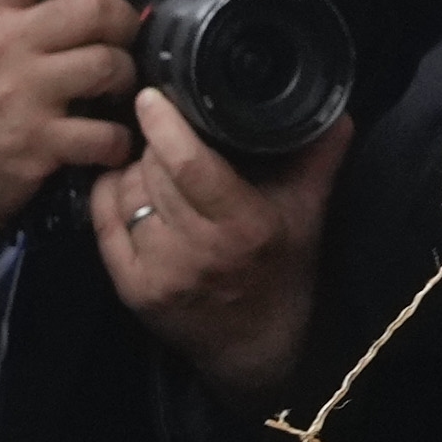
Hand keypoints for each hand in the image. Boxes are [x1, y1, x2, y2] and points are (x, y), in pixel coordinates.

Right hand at [0, 0, 151, 244]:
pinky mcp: (37, 144)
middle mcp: (2, 47)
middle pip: (94, 8)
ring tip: (118, 88)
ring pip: (108, 65)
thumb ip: (20, 9)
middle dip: (123, 22)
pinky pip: (106, 133)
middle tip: (122, 38)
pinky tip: (110, 140)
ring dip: (126, 78)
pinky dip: (119, 140)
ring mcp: (21, 96)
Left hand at [83, 81, 342, 400]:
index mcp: (243, 225)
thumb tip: (338, 113)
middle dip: (152, 143)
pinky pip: (104, 222)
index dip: (165, 125)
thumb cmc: (283, 271)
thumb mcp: (308, 213)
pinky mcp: (132, 289)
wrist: (256, 345)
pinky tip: (125, 187)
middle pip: (153, 172)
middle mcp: (197, 250)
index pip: (189, 165)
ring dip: (132, 169)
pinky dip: (110, 195)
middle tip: (162, 130)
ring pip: (126, 192)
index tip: (152, 96)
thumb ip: (320, 158)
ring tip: (150, 164)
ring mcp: (160, 273)